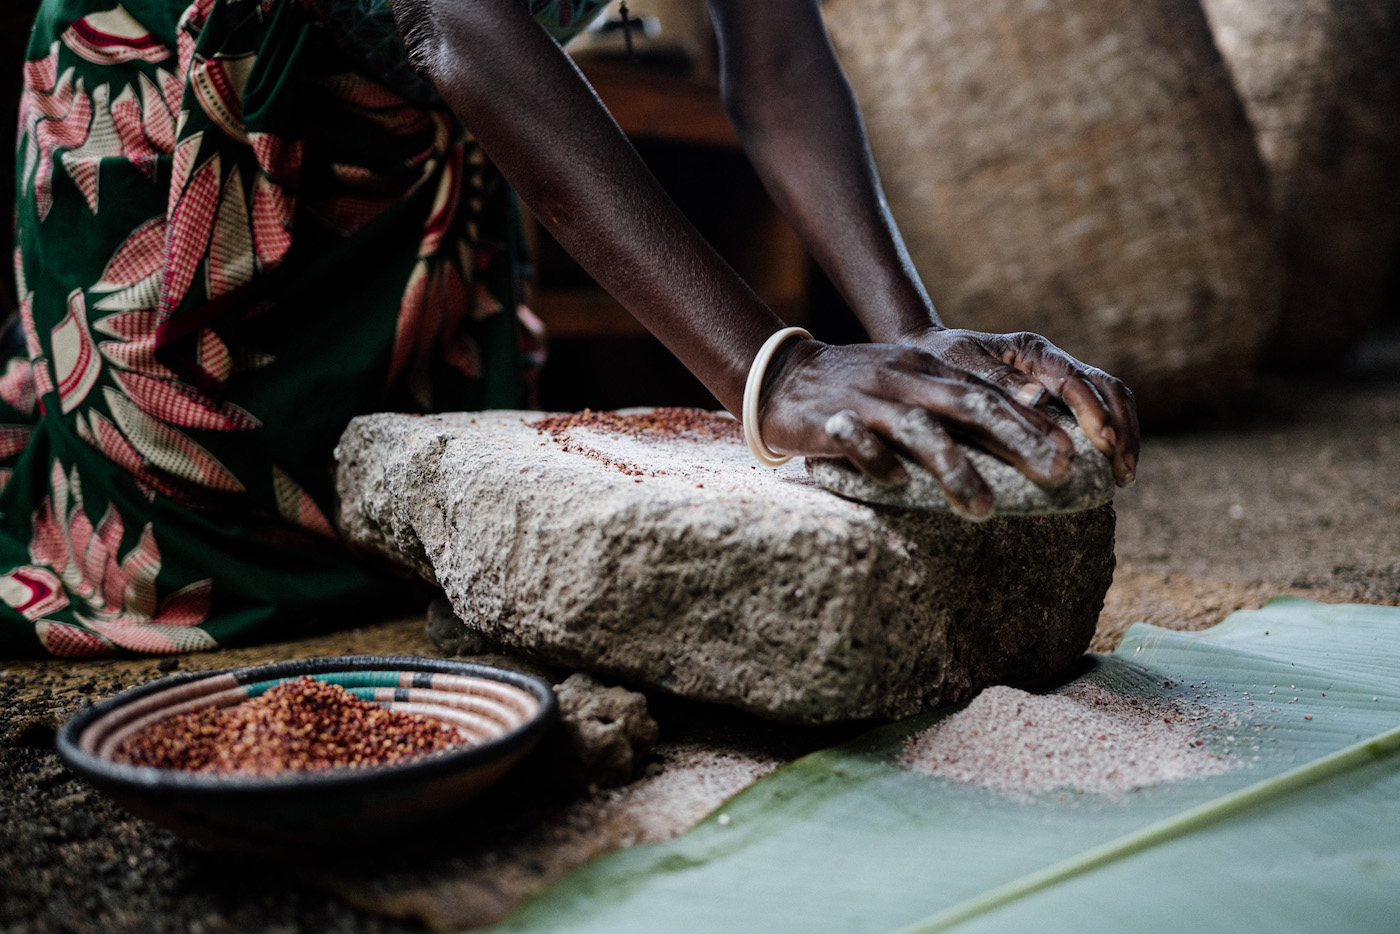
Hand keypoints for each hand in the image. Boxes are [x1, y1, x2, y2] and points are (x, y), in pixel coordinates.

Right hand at [757, 339, 1076, 518]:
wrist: (783, 376)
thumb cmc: (858, 388)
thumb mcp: (911, 382)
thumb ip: (955, 402)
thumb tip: (1020, 434)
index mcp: (929, 371)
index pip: (990, 394)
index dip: (1032, 422)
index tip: (1071, 453)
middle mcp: (906, 381)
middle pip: (971, 407)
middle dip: (1018, 440)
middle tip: (1057, 474)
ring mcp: (869, 400)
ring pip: (921, 430)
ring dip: (956, 469)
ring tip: (985, 509)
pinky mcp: (832, 422)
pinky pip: (857, 440)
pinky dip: (878, 460)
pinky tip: (898, 484)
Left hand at [898, 326, 1139, 486]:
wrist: (928, 353)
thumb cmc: (942, 360)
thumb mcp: (962, 364)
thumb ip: (997, 379)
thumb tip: (1039, 399)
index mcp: (1033, 350)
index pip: (1076, 380)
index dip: (1095, 413)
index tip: (1105, 445)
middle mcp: (1052, 362)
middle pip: (1107, 388)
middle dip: (1123, 428)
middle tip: (1124, 471)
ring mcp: (1058, 379)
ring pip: (1109, 399)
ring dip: (1123, 435)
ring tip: (1123, 475)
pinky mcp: (1056, 399)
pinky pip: (1094, 414)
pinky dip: (1109, 437)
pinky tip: (1109, 467)